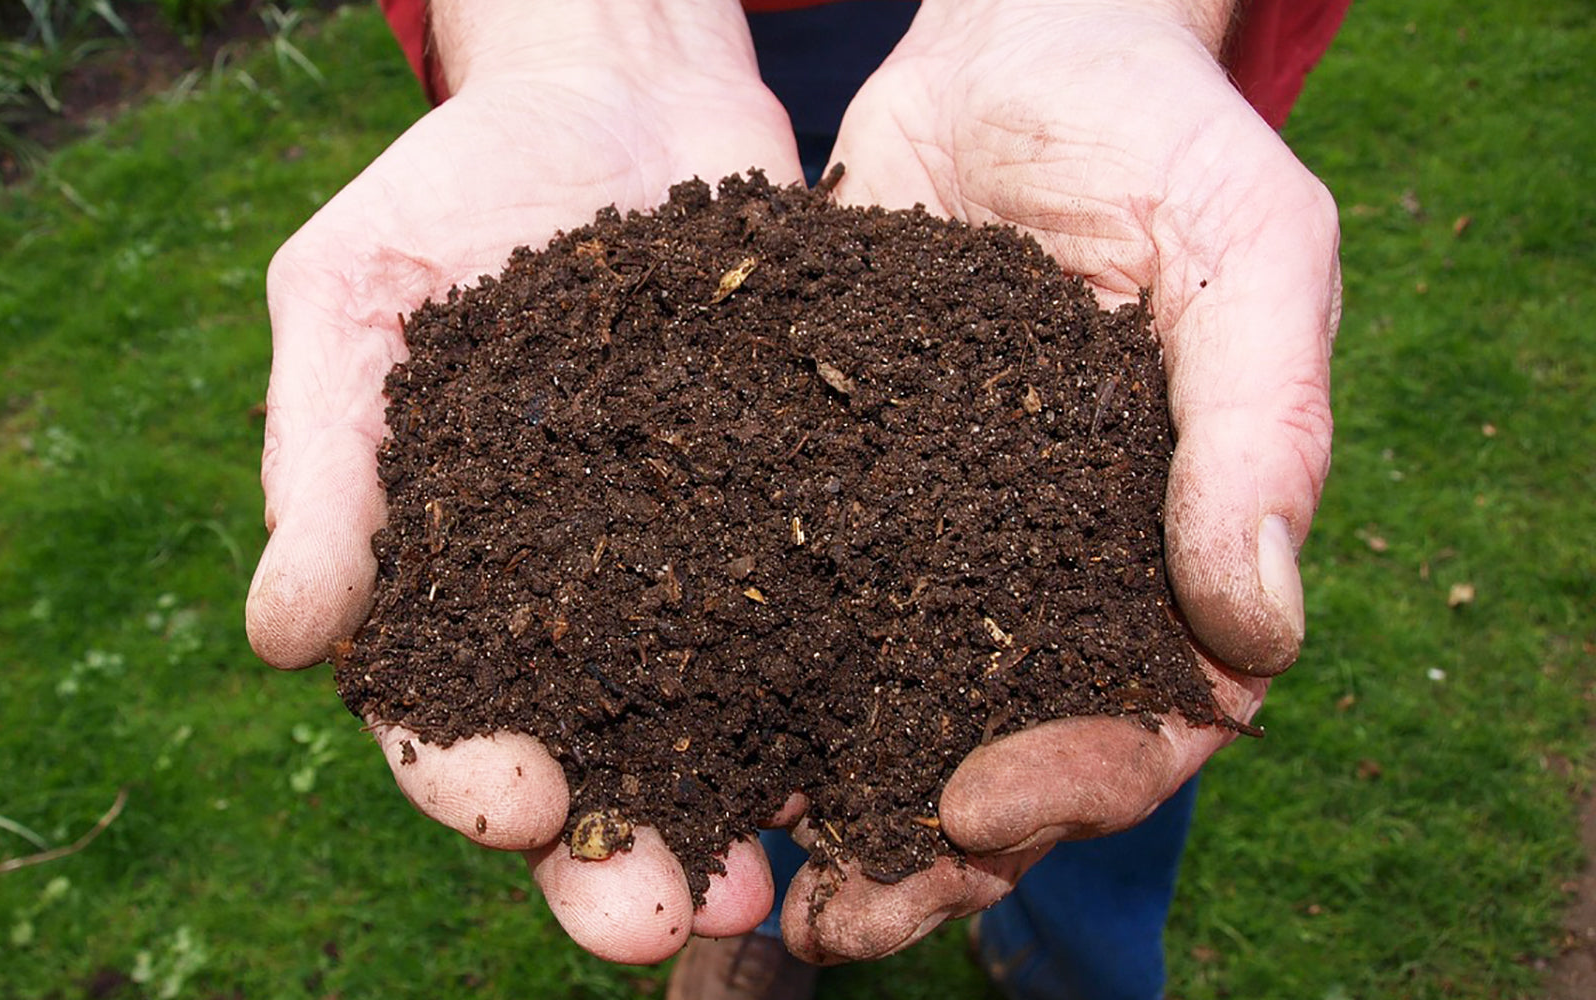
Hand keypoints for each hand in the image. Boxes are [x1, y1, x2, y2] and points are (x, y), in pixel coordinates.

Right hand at [244, 0, 803, 963]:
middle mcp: (572, 605)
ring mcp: (692, 570)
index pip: (440, 715)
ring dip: (736, 820)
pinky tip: (883, 752)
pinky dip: (846, 698)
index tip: (512, 805)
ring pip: (711, 730)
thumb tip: (281, 639)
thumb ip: (320, 461)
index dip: (468, 776)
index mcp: (447, 580)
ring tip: (775, 891)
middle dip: (611, 859)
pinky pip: (822, 623)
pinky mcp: (795, 520)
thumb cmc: (452, 189)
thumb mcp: (351, 296)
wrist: (616, 92)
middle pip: (586, 764)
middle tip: (653, 925)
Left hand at [780, 0, 1338, 961]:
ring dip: (818, 801)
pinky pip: (787, 605)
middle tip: (836, 916)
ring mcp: (934, 542)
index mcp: (1168, 551)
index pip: (1147, 720)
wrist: (1012, 43)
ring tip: (737, 874)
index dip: (1074, 784)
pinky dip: (738, 679)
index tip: (976, 807)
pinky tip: (669, 733)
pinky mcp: (828, 490)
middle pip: (999, 755)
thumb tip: (1261, 634)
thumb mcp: (1245, 255)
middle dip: (925, 848)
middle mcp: (1046, 573)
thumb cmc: (1158, 135)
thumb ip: (1260, 431)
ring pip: (883, 709)